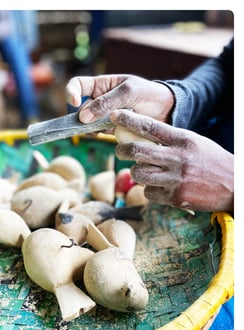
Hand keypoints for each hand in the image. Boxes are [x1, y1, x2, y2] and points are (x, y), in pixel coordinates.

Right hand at [66, 74, 173, 123]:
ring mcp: (103, 116)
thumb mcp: (128, 92)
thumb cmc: (148, 94)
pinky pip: (98, 133)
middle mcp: (99, 100)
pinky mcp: (110, 129)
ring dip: (90, 127)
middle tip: (91, 122)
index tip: (75, 102)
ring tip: (105, 127)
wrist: (167, 110)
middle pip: (79, 108)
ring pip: (86, 123)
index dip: (71, 92)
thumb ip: (106, 103)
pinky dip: (99, 134)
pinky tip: (110, 132)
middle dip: (82, 116)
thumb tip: (83, 117)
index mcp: (101, 85)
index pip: (77, 85)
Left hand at [112, 110, 233, 212]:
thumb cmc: (211, 161)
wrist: (233, 186)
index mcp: (183, 140)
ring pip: (138, 174)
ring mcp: (175, 179)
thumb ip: (170, 141)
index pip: (150, 127)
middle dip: (122, 150)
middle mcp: (178, 158)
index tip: (114, 115)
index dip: (129, 120)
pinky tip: (159, 187)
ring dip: (136, 172)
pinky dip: (149, 190)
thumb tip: (140, 139)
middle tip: (119, 150)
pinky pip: (148, 193)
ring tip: (142, 171)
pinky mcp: (174, 198)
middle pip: (137, 151)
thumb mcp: (193, 143)